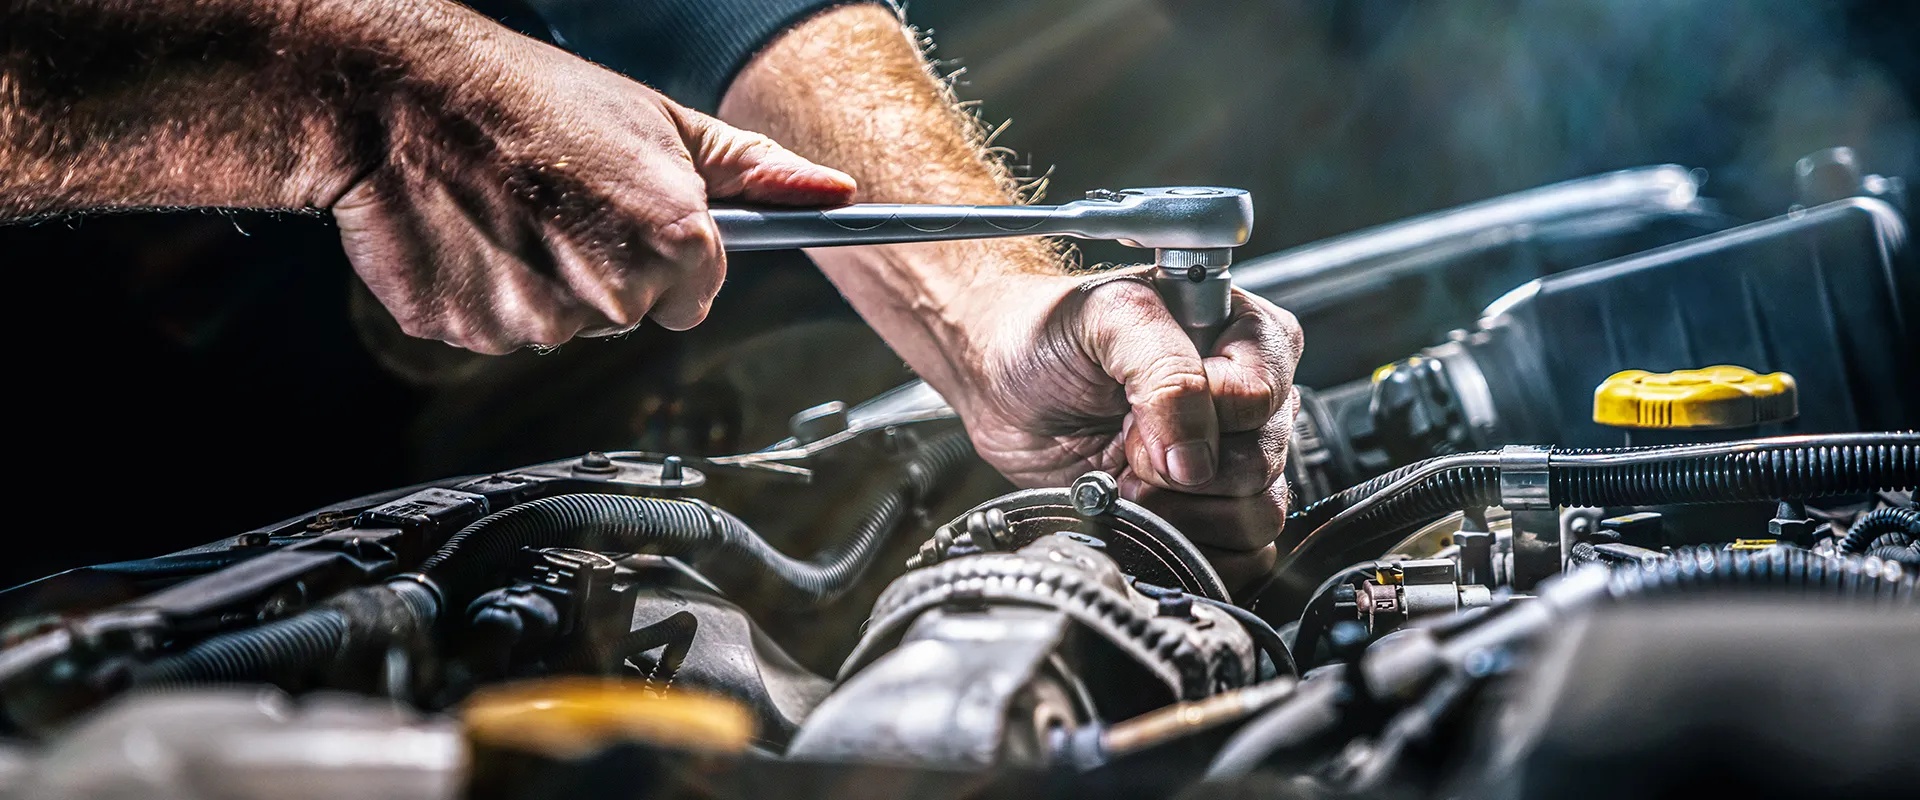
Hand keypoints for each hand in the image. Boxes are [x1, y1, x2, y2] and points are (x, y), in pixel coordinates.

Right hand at [330, 13, 855, 353]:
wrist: (400, 95)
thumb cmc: (533, 100)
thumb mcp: (661, 123)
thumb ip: (754, 172)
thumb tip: (835, 193)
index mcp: (674, 241)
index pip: (698, 295)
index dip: (666, 256)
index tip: (626, 220)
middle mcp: (615, 294)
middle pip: (630, 315)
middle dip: (603, 271)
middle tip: (559, 202)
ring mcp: (540, 322)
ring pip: (561, 327)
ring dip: (540, 284)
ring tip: (509, 212)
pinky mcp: (472, 334)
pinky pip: (495, 332)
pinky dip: (482, 294)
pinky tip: (470, 236)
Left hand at [949, 272, 1304, 589]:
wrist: (1000, 379)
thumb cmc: (1049, 332)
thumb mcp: (1107, 319)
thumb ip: (1165, 372)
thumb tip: (1196, 460)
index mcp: (1245, 334)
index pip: (1259, 395)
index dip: (1199, 416)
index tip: (1138, 410)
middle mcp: (1247, 399)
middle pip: (1262, 461)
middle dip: (1180, 467)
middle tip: (1127, 443)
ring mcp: (1228, 457)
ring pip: (1259, 512)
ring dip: (1183, 510)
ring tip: (1131, 478)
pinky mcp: (1206, 510)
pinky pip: (1244, 552)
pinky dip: (1191, 545)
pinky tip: (1148, 513)